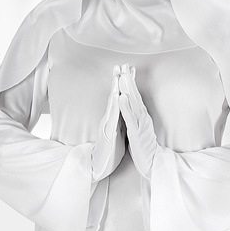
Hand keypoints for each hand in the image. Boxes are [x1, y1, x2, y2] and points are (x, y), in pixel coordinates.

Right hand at [91, 65, 125, 180]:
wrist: (100, 166)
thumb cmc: (110, 149)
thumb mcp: (118, 130)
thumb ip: (120, 118)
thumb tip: (124, 107)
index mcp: (115, 117)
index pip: (121, 96)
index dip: (124, 83)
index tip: (129, 70)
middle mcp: (109, 118)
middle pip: (115, 95)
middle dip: (118, 79)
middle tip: (120, 64)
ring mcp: (107, 125)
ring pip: (112, 104)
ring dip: (114, 89)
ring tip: (117, 76)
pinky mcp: (107, 133)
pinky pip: (112, 118)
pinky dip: (115, 107)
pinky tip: (117, 98)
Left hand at [118, 63, 157, 178]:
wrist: (154, 163)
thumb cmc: (145, 146)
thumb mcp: (141, 127)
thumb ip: (138, 115)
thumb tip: (135, 104)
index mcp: (141, 115)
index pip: (135, 95)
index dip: (131, 81)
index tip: (127, 68)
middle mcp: (142, 116)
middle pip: (134, 95)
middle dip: (129, 79)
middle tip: (125, 65)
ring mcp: (140, 123)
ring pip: (133, 103)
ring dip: (127, 89)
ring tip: (123, 76)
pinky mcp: (136, 132)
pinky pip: (130, 118)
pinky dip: (125, 106)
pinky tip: (121, 97)